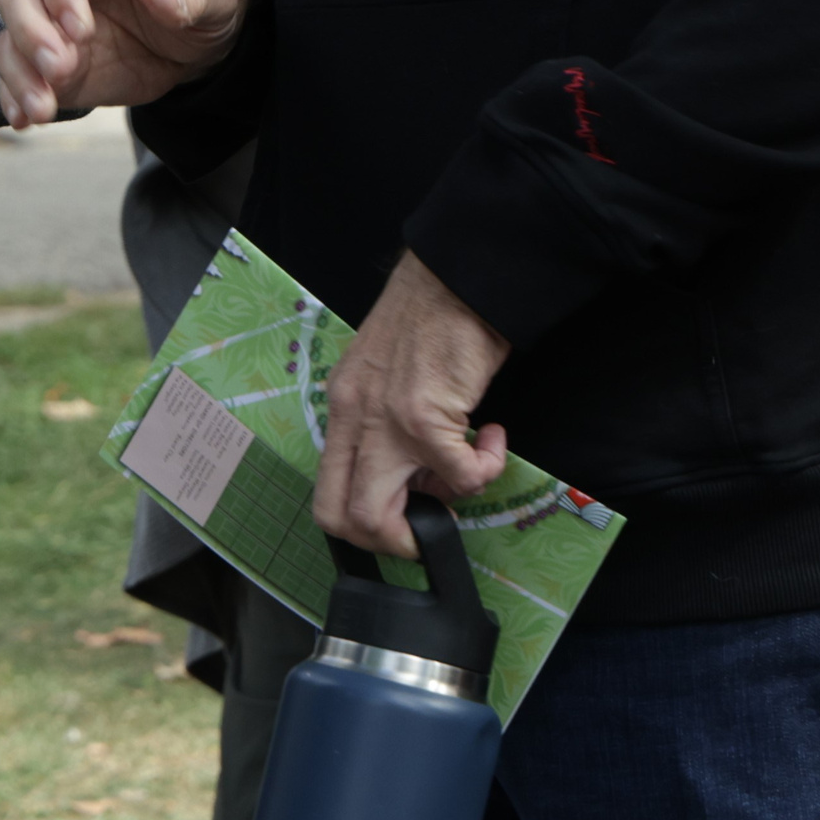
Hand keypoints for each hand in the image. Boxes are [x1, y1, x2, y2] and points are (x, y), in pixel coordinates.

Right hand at [0, 0, 247, 126]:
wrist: (198, 46)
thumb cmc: (205, 2)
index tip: (80, 30)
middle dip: (30, 32)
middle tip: (58, 69)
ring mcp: (54, 25)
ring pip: (11, 38)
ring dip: (19, 74)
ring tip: (43, 108)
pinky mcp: (52, 64)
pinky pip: (18, 76)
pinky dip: (15, 97)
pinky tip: (27, 120)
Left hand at [312, 252, 512, 558]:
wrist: (455, 278)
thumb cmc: (429, 320)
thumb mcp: (385, 376)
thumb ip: (385, 427)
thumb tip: (416, 479)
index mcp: (341, 408)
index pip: (326, 496)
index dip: (365, 526)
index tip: (406, 512)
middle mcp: (351, 417)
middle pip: (341, 520)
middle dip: (392, 541)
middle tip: (433, 519)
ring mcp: (384, 421)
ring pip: (381, 516)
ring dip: (440, 509)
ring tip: (467, 467)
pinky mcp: (425, 418)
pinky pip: (460, 479)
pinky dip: (487, 469)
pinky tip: (494, 437)